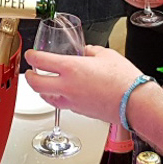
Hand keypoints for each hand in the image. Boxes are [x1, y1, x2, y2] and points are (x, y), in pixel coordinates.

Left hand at [25, 45, 143, 125]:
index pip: (41, 61)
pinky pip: (62, 104)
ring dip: (41, 90)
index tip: (31, 55)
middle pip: (35, 84)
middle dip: (28, 77)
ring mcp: (72, 101)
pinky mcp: (79, 111)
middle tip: (30, 72)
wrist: (133, 102)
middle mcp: (67, 86)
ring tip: (44, 83)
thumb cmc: (123, 80)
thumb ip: (90, 52)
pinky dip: (58, 98)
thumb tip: (85, 52)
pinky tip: (64, 93)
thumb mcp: (106, 55)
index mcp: (71, 68)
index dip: (32, 56)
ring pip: (46, 97)